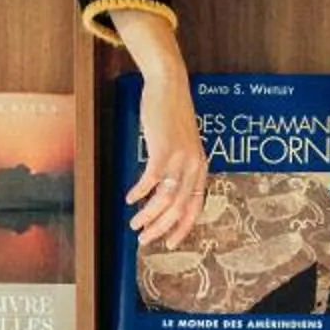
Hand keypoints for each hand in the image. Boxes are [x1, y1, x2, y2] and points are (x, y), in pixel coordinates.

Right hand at [115, 24, 207, 247]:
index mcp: (201, 167)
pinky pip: (151, 180)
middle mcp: (194, 166)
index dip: (182, 228)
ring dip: (148, 215)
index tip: (169, 243)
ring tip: (134, 224)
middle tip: (144, 240)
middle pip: (179, 208)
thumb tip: (165, 191)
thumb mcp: (184, 145)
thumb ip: (180, 167)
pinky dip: (139, 192)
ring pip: (165, 199)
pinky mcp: (163, 149)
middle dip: (160, 228)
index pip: (196, 207)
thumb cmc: (173, 116)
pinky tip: (129, 199)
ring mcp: (180, 158)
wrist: (170, 86)